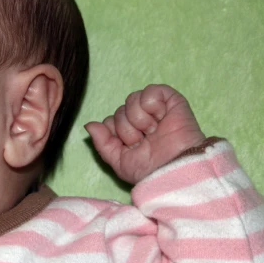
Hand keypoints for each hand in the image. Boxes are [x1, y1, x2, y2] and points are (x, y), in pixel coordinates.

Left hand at [85, 84, 205, 184]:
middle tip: (145, 141)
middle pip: (119, 111)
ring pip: (131, 100)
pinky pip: (150, 91)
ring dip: (139, 119)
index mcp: (129, 133)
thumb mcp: (119, 162)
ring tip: (153, 131)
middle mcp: (141, 119)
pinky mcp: (170, 100)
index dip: (115, 134)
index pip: (109, 121)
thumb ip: (102, 143)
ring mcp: (155, 109)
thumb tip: (89, 124)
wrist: (174, 168)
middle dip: (128, 130)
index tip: (130, 148)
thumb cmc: (150, 171)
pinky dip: (151, 106)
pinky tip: (161, 118)